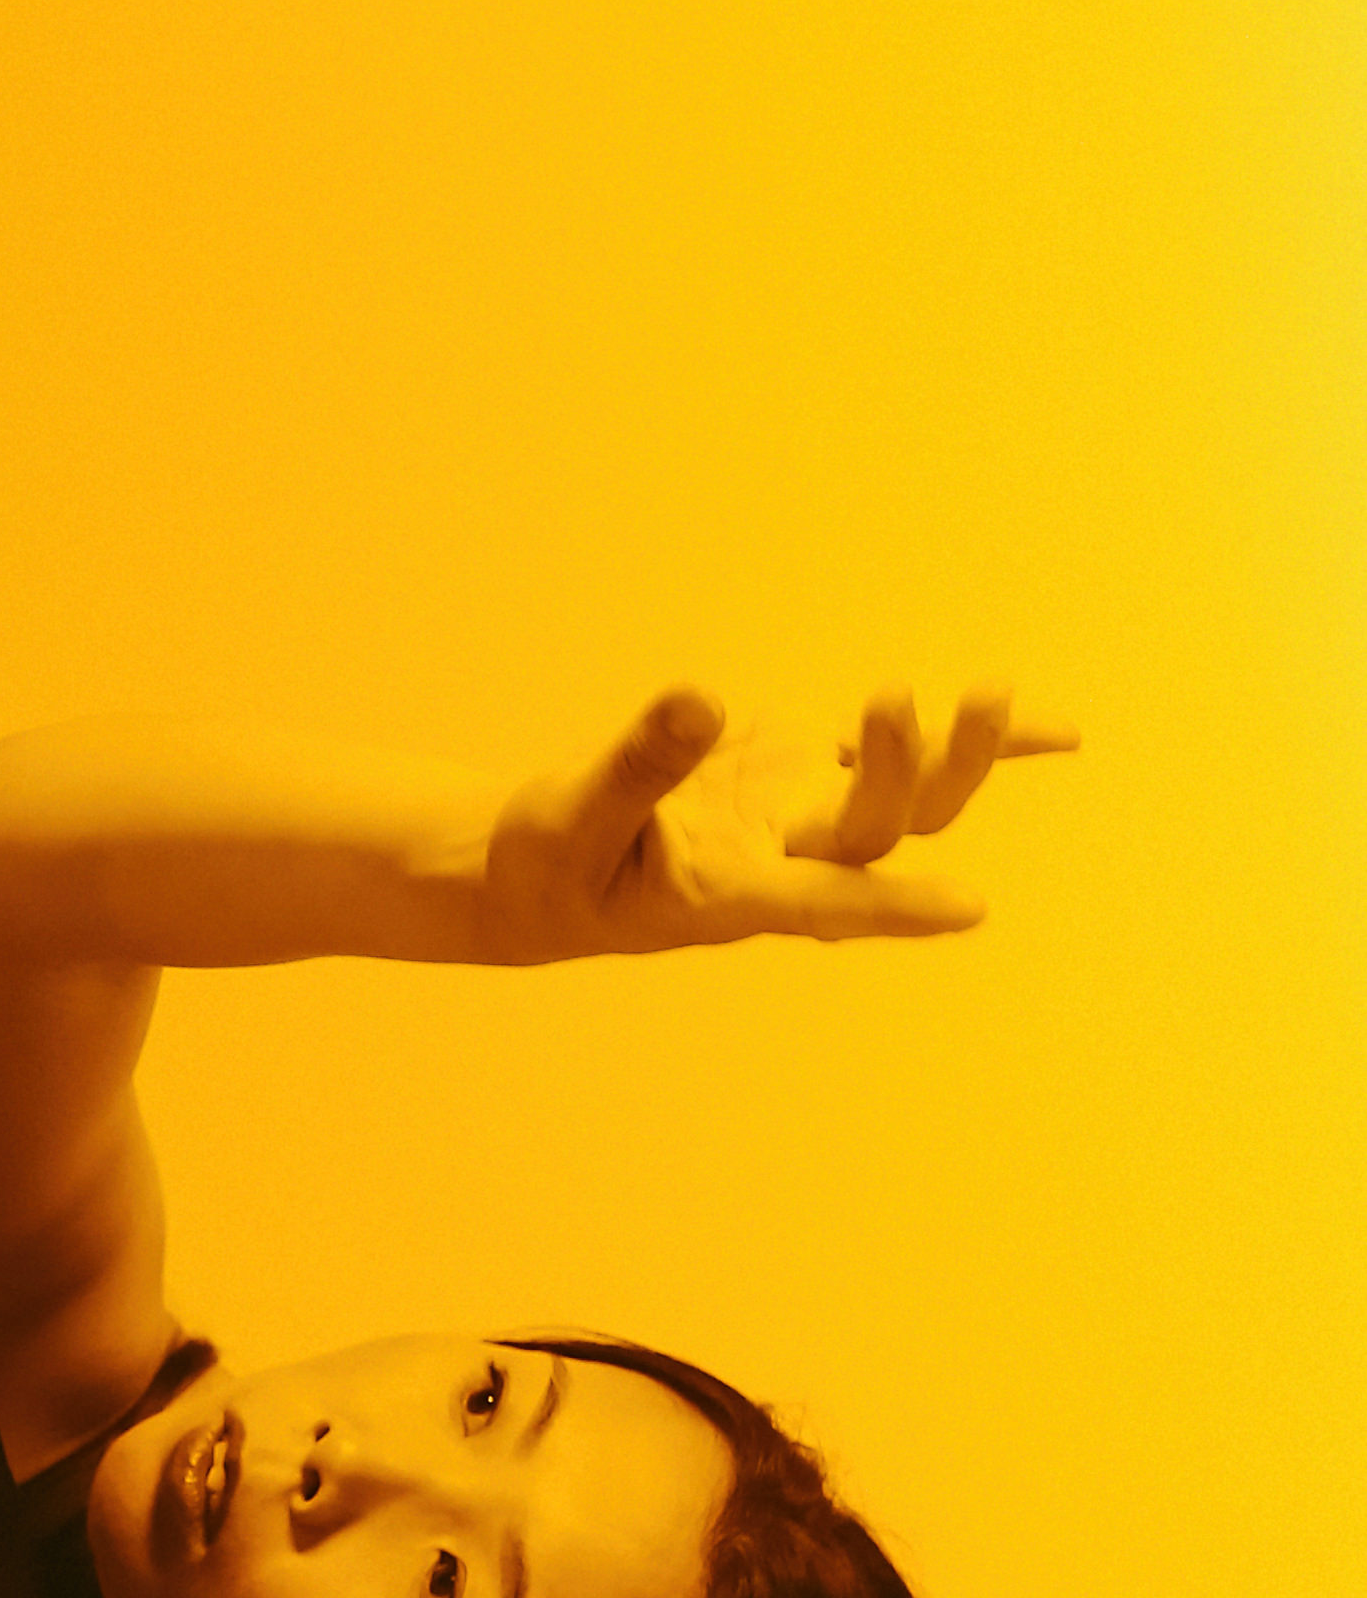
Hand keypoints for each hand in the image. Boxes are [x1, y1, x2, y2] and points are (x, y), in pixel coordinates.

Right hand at [479, 682, 1077, 957]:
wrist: (542, 873)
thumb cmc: (547, 862)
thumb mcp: (571, 815)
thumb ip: (639, 763)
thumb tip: (701, 695)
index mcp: (723, 891)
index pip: (819, 900)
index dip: (891, 904)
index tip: (968, 908)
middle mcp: (781, 860)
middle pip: (874, 828)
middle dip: (904, 769)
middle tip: (893, 696)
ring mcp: (799, 818)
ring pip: (902, 795)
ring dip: (959, 753)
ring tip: (997, 689)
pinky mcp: (798, 775)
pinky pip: (894, 754)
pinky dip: (964, 740)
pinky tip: (1056, 731)